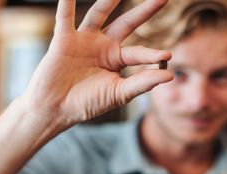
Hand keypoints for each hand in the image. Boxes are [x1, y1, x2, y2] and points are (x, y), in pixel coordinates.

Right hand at [22, 0, 173, 128]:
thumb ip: (142, 83)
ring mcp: (83, 40)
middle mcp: (102, 46)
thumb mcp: (118, 93)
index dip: (152, 54)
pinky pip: (65, 17)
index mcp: (116, 60)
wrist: (56, 109)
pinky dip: (66, 4)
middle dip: (144, 11)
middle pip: (127, 23)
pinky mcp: (63, 39)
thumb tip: (170, 75)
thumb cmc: (87, 103)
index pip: (138, 53)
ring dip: (109, 0)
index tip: (168, 55)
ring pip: (99, 13)